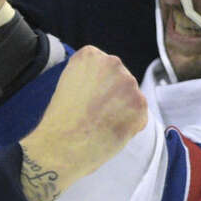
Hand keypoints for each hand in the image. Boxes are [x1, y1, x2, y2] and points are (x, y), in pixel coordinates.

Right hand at [19, 46, 147, 200]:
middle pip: (121, 81)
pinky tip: (111, 131)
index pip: (104, 68)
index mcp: (90, 55)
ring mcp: (129, 82)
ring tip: (100, 125)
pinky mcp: (140, 103)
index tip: (85, 101)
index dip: (96, 89)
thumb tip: (108, 87)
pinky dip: (130, 127)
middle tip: (95, 116)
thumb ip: (91, 78)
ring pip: (131, 99)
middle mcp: (112, 62)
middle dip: (113, 99)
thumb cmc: (61, 122)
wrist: (62, 145)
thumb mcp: (68, 85)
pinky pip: (139, 116)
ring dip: (122, 112)